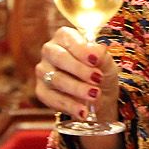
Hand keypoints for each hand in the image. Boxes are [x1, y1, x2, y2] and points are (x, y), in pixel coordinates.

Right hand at [35, 27, 123, 148]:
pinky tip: (82, 111)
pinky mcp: (41, 90)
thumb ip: (102, 56)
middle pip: (59, 58)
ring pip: (56, 79)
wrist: (99, 95)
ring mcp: (43, 71)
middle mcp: (50, 51)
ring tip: (94, 96)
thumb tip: (98, 50)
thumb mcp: (107, 63)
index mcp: (65, 37)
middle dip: (79, 70)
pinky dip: (68, 106)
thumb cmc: (101, 71)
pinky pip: (50, 98)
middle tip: (97, 79)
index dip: (81, 50)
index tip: (95, 60)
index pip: (68, 38)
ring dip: (77, 89)